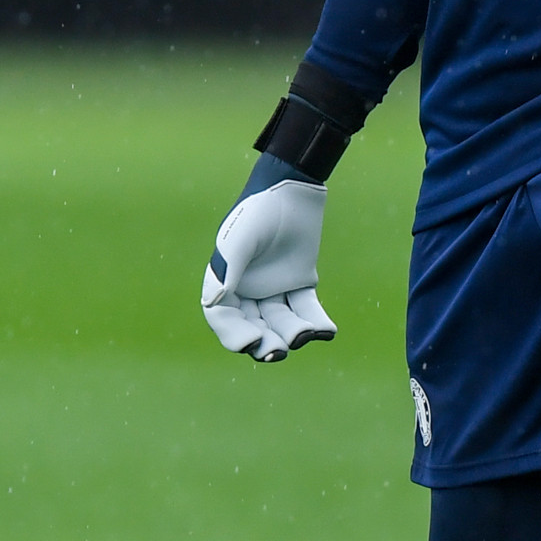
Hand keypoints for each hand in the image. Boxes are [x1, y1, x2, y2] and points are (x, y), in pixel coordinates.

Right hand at [201, 160, 335, 360]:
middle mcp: (247, 289)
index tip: (253, 341)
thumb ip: (227, 270)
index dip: (234, 335)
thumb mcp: (239, 240)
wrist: (293, 188)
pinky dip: (317, 321)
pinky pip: (306, 308)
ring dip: (293, 332)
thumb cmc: (259, 211)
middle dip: (265, 343)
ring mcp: (274, 288)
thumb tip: (213, 302)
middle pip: (253, 328)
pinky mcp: (300, 282)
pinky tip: (328, 330)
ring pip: (281, 322)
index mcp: (225, 281)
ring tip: (308, 332)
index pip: (223, 318)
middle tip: (279, 351)